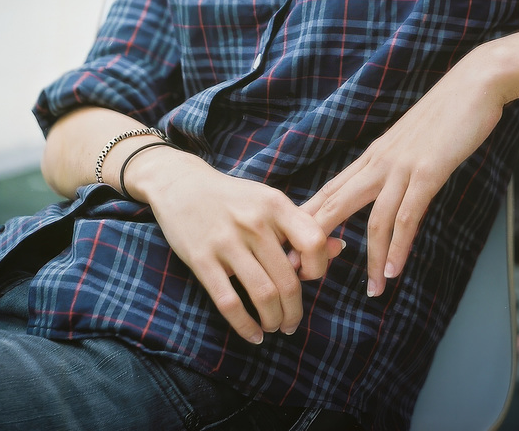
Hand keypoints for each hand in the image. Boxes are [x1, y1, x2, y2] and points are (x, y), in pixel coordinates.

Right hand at [134, 148, 342, 343]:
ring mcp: (227, 241)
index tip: (309, 280)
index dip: (319, 268)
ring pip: (263, 294)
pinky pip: (229, 302)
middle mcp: (254, 222)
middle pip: (288, 279)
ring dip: (273, 320)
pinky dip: (245, 326)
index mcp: (275, 204)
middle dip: (294, 310)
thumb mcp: (268, 201)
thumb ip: (301, 226)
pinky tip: (253, 334)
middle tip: (291, 322)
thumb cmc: (233, 197)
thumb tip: (338, 249)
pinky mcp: (202, 259)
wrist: (181, 184)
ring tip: (273, 327)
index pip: (313, 241)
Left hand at [302, 58, 506, 297]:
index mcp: (374, 155)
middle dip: (316, 239)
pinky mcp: (428, 172)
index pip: (332, 190)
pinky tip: (395, 270)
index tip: (293, 245)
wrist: (475, 84)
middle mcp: (380, 162)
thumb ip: (398, 165)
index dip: (310, 219)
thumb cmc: (447, 113)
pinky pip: (407, 215)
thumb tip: (390, 187)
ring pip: (374, 219)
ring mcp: (402, 167)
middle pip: (336, 203)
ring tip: (371, 290)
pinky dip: (399, 246)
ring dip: (371, 258)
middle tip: (301, 272)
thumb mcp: (412, 142)